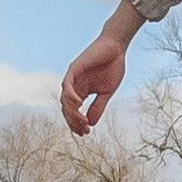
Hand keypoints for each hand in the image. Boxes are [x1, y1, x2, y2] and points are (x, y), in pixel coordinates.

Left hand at [61, 4, 141, 134]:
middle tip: (84, 131)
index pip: (73, 111)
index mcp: (81, 91)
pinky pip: (67, 85)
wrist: (116, 48)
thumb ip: (98, 106)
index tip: (86, 133)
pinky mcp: (74, 68)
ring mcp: (72, 77)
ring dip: (72, 112)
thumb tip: (91, 123)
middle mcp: (74, 86)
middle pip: (66, 108)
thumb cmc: (112, 67)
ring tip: (82, 122)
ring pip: (65, 99)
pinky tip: (78, 105)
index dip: (77, 123)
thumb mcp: (106, 92)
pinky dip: (70, 96)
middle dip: (73, 121)